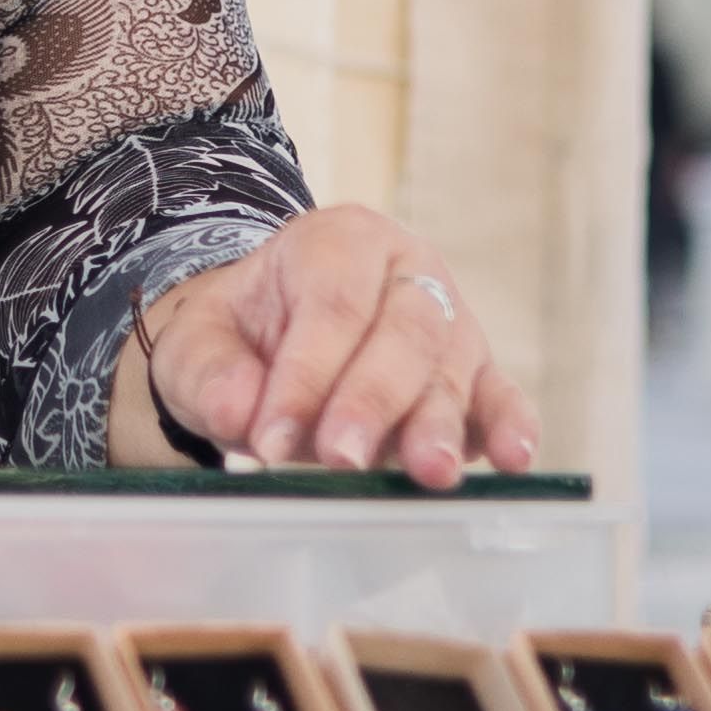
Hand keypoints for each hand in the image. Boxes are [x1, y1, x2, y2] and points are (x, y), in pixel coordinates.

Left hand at [134, 204, 536, 488]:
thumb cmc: (240, 334)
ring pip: (451, 368)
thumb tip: (237, 411)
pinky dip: (508, 425)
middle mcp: (407, 270)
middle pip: (403, 331)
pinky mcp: (477, 372)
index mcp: (339, 240)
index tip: (270, 438)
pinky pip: (500, 395)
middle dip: (371, 399)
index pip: (331, 304)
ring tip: (430, 471)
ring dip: (438, 424)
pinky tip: (512, 457)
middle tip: (340, 456)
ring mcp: (451, 320)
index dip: (304, 374)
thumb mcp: (198, 340)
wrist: (272, 339)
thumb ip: (209, 371)